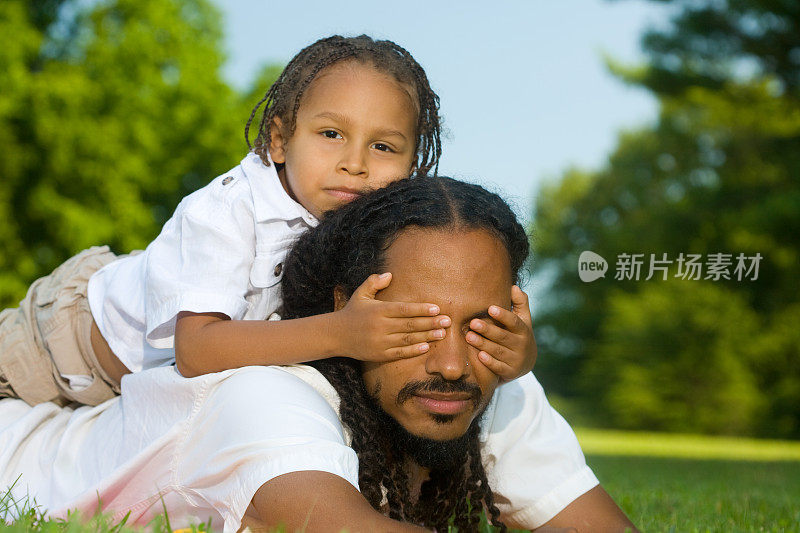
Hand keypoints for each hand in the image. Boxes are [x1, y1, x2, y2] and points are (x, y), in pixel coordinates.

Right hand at [334, 273, 450, 361]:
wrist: (335, 335)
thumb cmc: (351, 312)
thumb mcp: (360, 294)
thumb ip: (374, 282)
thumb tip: (390, 275)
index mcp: (379, 310)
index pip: (404, 309)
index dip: (421, 309)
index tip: (437, 308)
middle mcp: (380, 326)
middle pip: (410, 325)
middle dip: (430, 323)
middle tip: (447, 321)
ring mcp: (380, 341)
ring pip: (407, 339)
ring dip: (426, 337)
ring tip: (442, 334)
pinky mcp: (379, 354)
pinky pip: (399, 353)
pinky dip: (413, 351)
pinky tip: (426, 347)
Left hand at [465, 285, 536, 381]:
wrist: (526, 362)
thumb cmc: (518, 335)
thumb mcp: (523, 319)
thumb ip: (519, 303)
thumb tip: (514, 287)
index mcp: (523, 330)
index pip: (514, 322)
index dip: (503, 315)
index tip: (490, 308)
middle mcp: (521, 345)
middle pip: (503, 337)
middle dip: (487, 330)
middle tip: (472, 323)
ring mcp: (516, 360)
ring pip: (498, 351)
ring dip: (483, 344)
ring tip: (468, 337)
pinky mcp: (510, 372)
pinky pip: (498, 367)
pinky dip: (489, 362)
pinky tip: (479, 355)